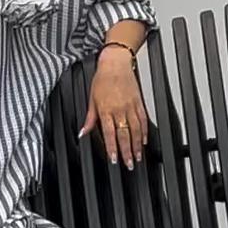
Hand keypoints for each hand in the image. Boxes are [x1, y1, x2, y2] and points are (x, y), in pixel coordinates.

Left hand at [78, 47, 147, 169]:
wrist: (116, 62)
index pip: (110, 134)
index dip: (112, 148)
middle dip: (127, 151)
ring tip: (138, 157)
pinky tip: (144, 141)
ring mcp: (131, 106)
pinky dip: (145, 131)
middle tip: (129, 164)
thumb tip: (83, 132)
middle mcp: (120, 109)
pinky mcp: (139, 101)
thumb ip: (90, 119)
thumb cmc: (102, 79)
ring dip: (137, 145)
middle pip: (125, 134)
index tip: (115, 159)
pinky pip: (143, 119)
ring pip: (136, 129)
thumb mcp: (91, 99)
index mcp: (106, 110)